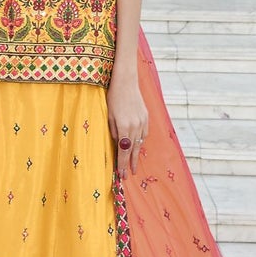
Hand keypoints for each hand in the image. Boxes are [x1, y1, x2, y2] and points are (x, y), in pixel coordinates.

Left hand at [107, 66, 148, 180]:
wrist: (126, 81)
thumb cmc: (113, 97)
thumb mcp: (109, 115)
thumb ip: (113, 131)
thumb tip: (118, 144)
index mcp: (124, 127)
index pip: (123, 151)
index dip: (122, 164)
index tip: (121, 175)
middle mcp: (135, 126)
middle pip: (133, 150)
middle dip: (130, 164)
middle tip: (127, 175)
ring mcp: (142, 122)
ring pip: (140, 143)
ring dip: (136, 155)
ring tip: (133, 165)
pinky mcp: (146, 117)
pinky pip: (144, 134)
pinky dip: (140, 142)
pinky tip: (137, 146)